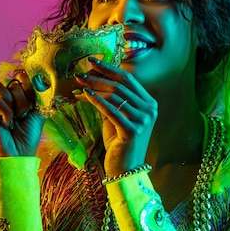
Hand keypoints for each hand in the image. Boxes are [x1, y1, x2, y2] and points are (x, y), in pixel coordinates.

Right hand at [0, 72, 44, 157]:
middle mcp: (5, 99)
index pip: (19, 76)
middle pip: (12, 82)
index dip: (27, 83)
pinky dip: (6, 112)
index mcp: (17, 97)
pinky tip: (8, 123)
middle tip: (24, 114)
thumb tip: (41, 79)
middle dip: (23, 98)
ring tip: (16, 117)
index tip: (34, 97)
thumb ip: (38, 95)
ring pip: (0, 86)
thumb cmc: (29, 136)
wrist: (20, 154)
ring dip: (14, 103)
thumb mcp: (39, 112)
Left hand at [75, 57, 156, 176]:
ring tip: (80, 83)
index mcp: (149, 103)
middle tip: (82, 71)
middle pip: (121, 85)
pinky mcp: (132, 130)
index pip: (128, 79)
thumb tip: (90, 80)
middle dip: (99, 75)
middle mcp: (149, 110)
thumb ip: (110, 99)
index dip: (110, 68)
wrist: (126, 169)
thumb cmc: (120, 142)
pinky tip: (85, 94)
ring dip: (94, 87)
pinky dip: (96, 100)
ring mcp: (142, 120)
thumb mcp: (116, 117)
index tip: (93, 61)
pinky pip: (111, 110)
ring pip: (115, 96)